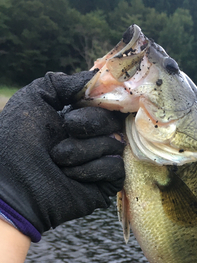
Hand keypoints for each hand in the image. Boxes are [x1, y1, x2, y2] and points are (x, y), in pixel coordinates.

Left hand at [0, 71, 124, 239]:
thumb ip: (62, 82)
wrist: (14, 186)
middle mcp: (92, 137)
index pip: (106, 102)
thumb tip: (94, 76)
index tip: (94, 97)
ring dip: (83, 150)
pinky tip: (71, 174)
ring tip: (59, 160)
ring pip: (115, 144)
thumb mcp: (34, 98)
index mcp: (77, 117)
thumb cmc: (18, 141)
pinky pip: (116, 167)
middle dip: (89, 122)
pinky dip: (93, 168)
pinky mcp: (106, 183)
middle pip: (114, 120)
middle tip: (66, 129)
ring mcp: (101, 161)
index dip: (104, 98)